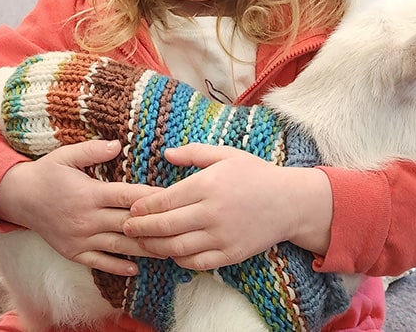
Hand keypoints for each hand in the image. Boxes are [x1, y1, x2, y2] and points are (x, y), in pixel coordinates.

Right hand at [0, 140, 160, 275]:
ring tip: (168, 249)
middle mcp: (88, 219)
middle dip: (154, 226)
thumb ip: (93, 150)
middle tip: (181, 227)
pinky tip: (136, 269)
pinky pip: (99, 263)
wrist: (19, 199)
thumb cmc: (47, 173)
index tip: (174, 198)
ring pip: (119, 246)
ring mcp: (81, 238)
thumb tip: (119, 144)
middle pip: (129, 224)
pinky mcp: (74, 252)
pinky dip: (118, 267)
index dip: (152, 198)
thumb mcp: (66, 156)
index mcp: (90, 193)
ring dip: (144, 249)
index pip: (128, 196)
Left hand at [123, 144, 331, 269]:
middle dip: (141, 228)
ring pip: (178, 247)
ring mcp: (222, 236)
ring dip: (155, 247)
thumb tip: (165, 153)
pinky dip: (180, 260)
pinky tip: (171, 253)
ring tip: (143, 243)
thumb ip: (193, 153)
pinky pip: (198, 262)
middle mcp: (212, 212)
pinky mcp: (231, 254)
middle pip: (166, 225)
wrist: (290, 202)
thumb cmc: (255, 174)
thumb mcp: (225, 154)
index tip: (132, 209)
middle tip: (126, 228)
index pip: (165, 200)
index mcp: (208, 185)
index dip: (144, 207)